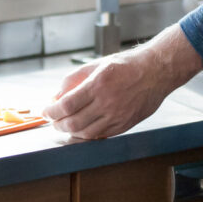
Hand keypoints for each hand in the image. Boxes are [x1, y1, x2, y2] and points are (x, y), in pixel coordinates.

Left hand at [42, 27, 202, 139]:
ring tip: (65, 125)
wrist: (156, 71)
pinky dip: (86, 135)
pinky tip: (81, 129)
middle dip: (58, 124)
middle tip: (53, 121)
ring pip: (85, 133)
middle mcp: (107, 102)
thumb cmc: (126, 65)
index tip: (46, 111)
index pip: (66, 105)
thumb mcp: (97, 64)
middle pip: (73, 123)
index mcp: (98, 84)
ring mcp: (117, 116)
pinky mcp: (124, 125)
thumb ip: (74, 79)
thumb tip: (55, 96)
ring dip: (70, 132)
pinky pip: (100, 136)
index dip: (51, 112)